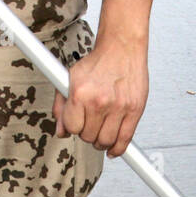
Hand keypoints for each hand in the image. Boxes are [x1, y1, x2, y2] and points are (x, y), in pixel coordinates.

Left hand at [53, 32, 148, 157]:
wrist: (122, 47)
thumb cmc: (98, 62)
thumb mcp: (71, 79)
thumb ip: (61, 106)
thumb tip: (61, 132)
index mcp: (80, 93)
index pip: (72, 128)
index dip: (74, 127)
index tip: (78, 123)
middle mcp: (99, 101)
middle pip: (88, 137)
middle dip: (87, 133)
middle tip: (91, 124)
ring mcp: (118, 107)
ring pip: (105, 141)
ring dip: (101, 141)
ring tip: (101, 132)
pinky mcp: (134, 110)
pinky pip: (124, 140)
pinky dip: (117, 149)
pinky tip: (112, 149)